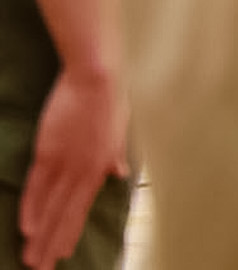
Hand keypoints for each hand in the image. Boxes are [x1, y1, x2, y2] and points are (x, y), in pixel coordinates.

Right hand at [18, 65, 124, 267]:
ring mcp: (66, 163)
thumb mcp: (120, 130)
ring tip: (30, 259)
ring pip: (50, 207)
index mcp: (102, 167)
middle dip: (52, 244)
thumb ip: (115, 155)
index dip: (70, 232)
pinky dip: (31, 208)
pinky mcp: (49, 152)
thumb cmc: (110, 100)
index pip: (81, 208)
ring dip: (39, 234)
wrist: (98, 78)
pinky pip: (37, 186)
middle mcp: (85, 171)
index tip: (62, 254)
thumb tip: (118, 174)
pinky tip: (26, 228)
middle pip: (64, 215)